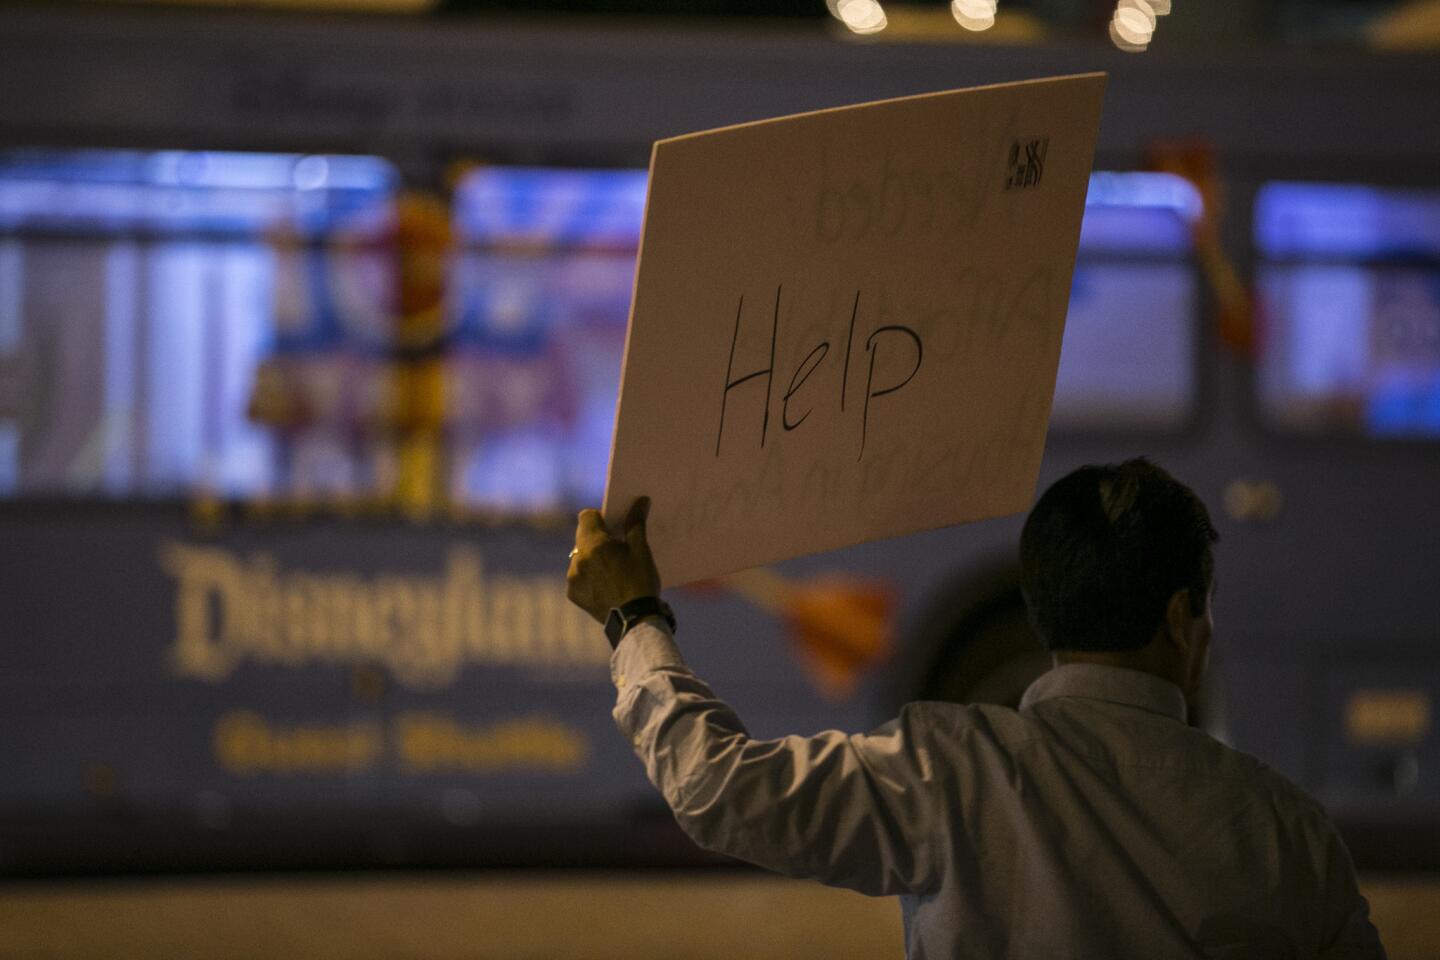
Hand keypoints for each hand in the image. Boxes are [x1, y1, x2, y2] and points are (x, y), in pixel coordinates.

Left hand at [566, 496, 660, 622]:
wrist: (635, 620)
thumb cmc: (641, 582)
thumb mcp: (642, 551)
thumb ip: (636, 523)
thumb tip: (640, 501)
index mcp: (595, 544)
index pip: (586, 516)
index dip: (600, 517)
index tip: (613, 526)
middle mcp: (578, 558)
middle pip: (582, 537)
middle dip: (597, 538)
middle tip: (616, 549)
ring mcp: (572, 577)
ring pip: (579, 557)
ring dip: (591, 558)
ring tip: (612, 571)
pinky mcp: (572, 593)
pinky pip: (577, 576)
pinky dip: (588, 576)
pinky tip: (605, 585)